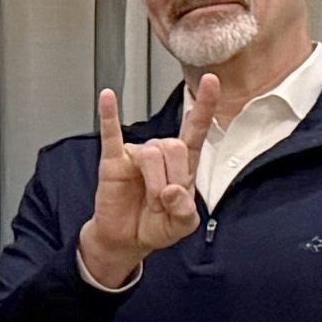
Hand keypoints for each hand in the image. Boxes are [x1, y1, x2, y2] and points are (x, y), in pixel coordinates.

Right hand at [81, 77, 209, 288]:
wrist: (125, 239)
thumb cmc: (154, 226)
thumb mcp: (182, 226)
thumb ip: (185, 211)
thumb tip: (170, 190)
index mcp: (183, 164)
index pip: (197, 129)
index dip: (206, 105)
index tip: (213, 81)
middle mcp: (161, 153)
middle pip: (175, 147)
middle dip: (173, 178)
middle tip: (164, 202)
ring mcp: (136, 155)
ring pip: (152, 154)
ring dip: (154, 182)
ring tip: (149, 201)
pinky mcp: (113, 161)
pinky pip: (111, 135)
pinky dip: (109, 115)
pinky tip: (108, 97)